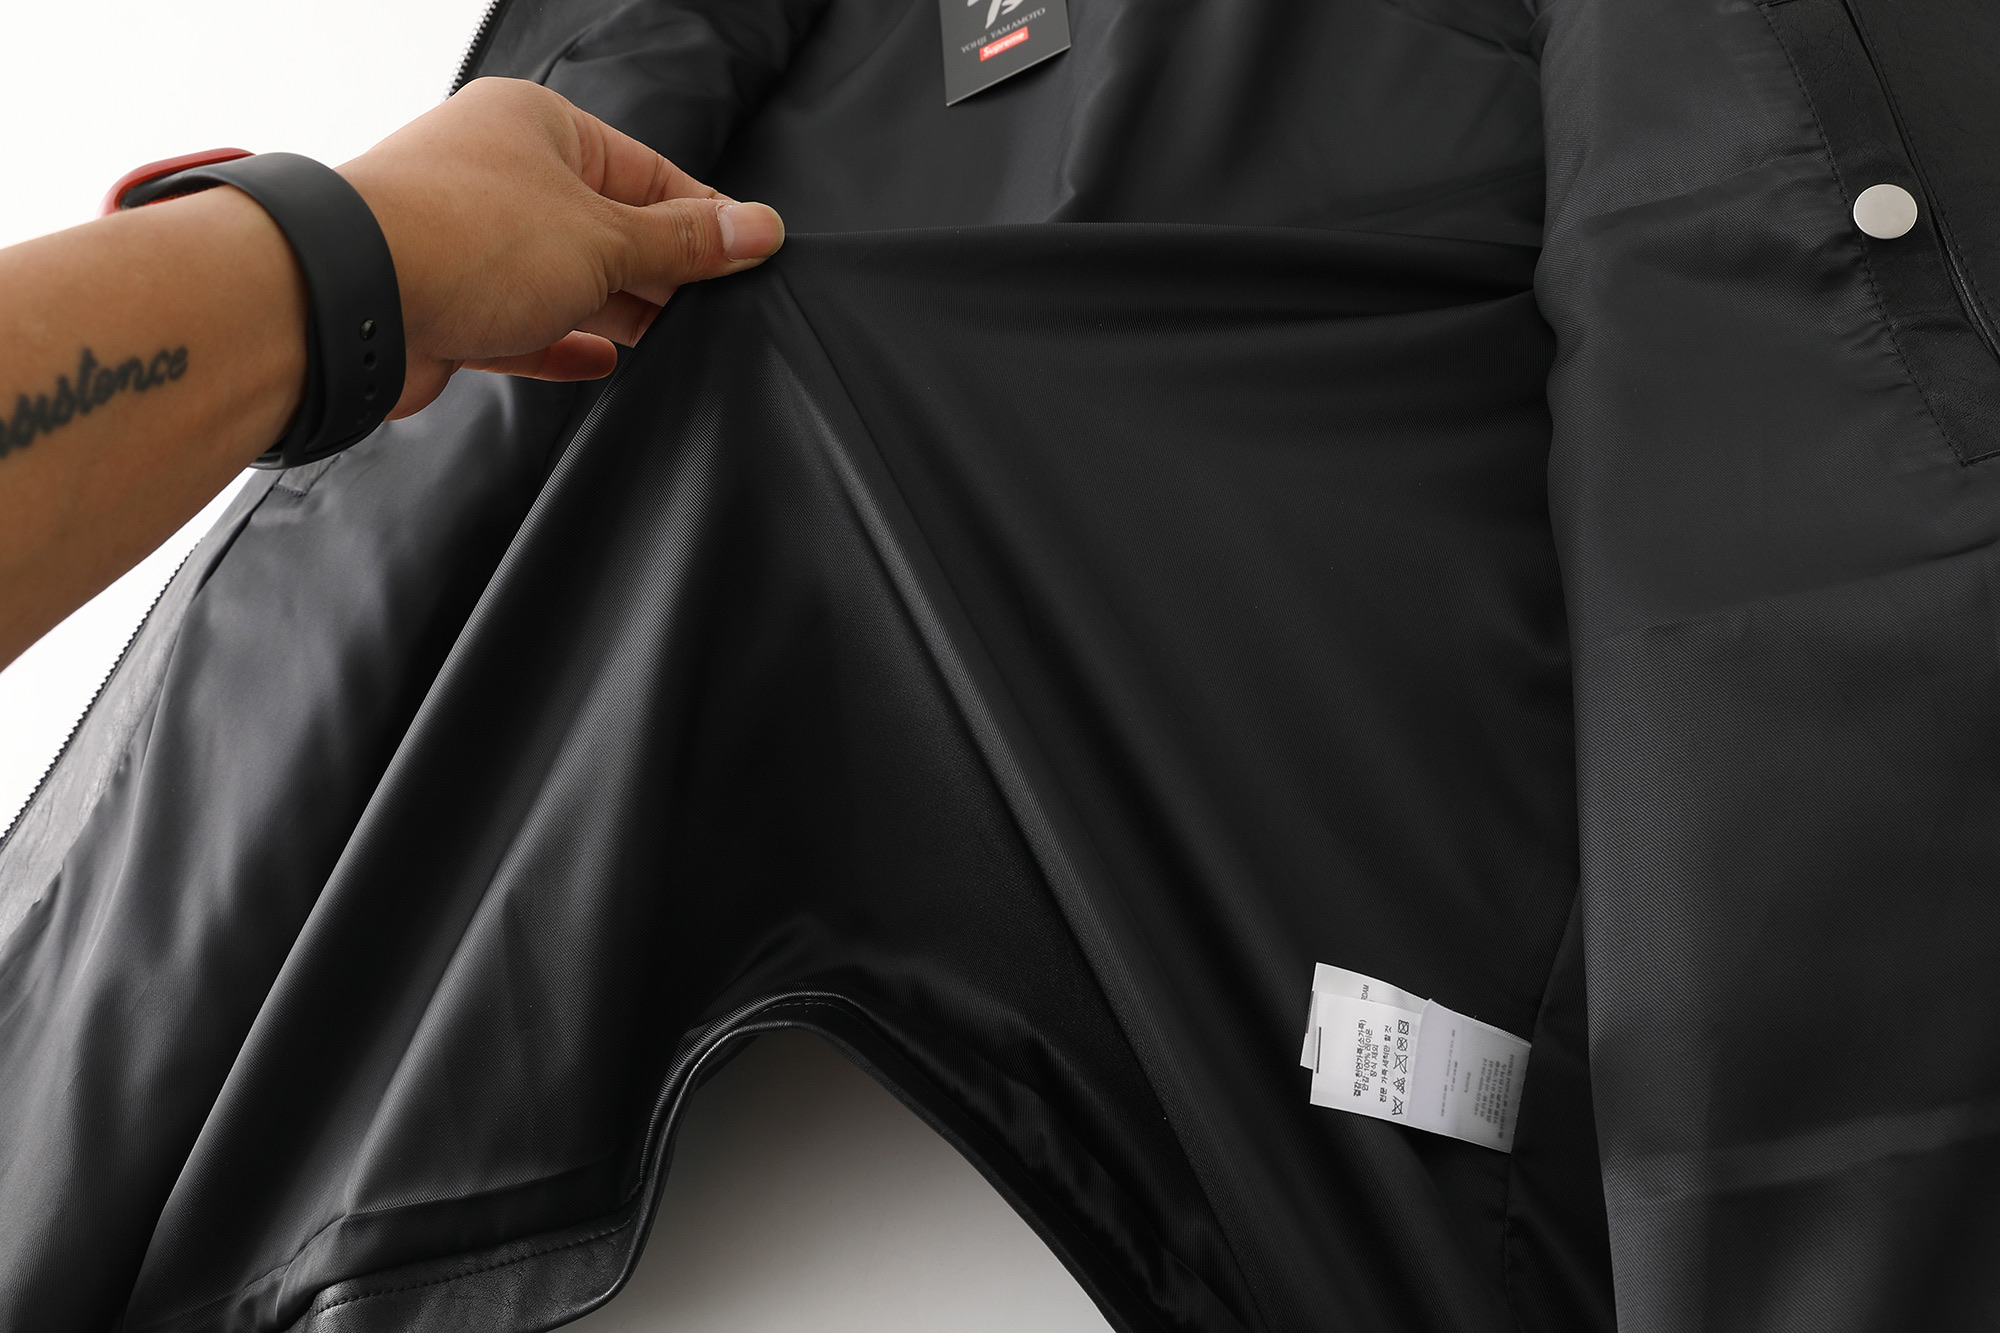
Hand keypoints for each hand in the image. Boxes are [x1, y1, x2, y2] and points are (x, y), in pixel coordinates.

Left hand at [338, 77, 786, 418]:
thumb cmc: (464, 238)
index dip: (702, 219)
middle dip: (659, 271)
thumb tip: (758, 229)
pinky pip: (522, 323)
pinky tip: (600, 362)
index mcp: (539, 126)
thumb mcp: (604, 239)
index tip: (750, 257)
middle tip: (716, 310)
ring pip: (565, 277)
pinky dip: (562, 343)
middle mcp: (501, 173)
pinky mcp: (450, 302)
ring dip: (614, 310)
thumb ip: (684, 243)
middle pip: (607, 225)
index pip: (647, 171)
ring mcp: (471, 240)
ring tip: (670, 343)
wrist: (351, 299)